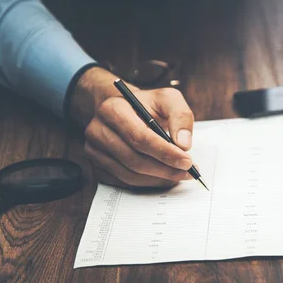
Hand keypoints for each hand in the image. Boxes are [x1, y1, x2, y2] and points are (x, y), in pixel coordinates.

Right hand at [70, 67, 194, 187]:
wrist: (125, 109)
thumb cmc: (147, 104)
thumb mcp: (168, 99)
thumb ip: (180, 117)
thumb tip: (183, 144)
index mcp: (113, 109)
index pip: (140, 137)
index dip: (165, 153)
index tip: (187, 162)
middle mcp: (98, 130)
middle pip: (134, 159)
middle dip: (165, 169)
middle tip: (188, 172)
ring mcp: (94, 150)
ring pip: (129, 174)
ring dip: (158, 179)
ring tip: (179, 175)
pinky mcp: (97, 165)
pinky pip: (123, 181)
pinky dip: (147, 183)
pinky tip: (163, 178)